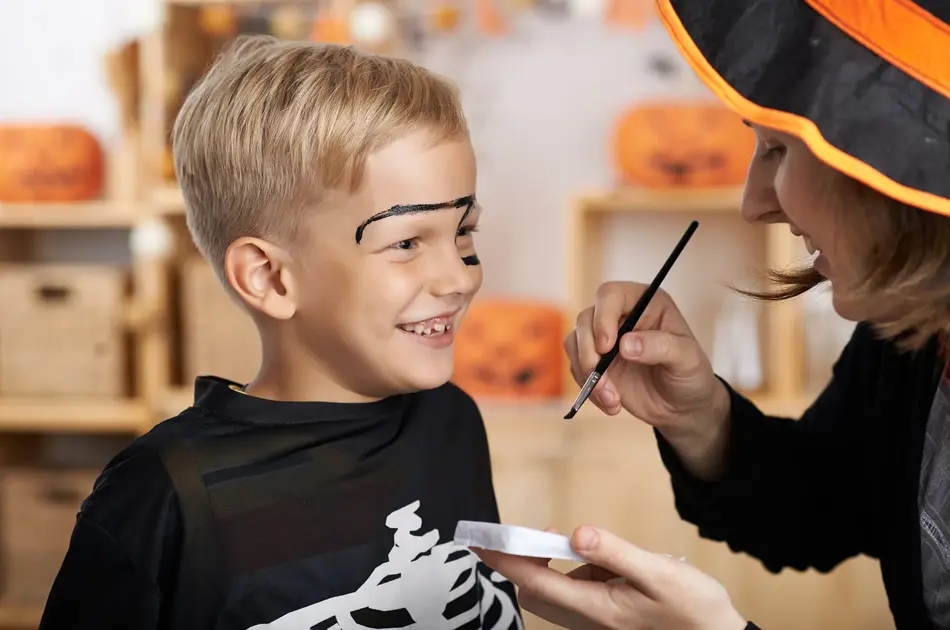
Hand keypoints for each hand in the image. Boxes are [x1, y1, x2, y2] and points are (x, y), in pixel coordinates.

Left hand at [475, 526, 746, 629]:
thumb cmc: (694, 609)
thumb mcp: (659, 574)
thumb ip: (615, 552)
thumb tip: (576, 533)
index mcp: (596, 609)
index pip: (535, 581)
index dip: (504, 559)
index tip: (479, 541)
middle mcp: (588, 621)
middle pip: (534, 591)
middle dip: (526, 560)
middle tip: (545, 534)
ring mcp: (595, 623)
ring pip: (553, 593)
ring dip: (555, 566)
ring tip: (590, 548)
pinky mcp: (604, 620)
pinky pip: (575, 594)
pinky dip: (577, 574)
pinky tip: (609, 564)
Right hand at [565, 281, 730, 478]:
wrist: (682, 407)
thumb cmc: (690, 374)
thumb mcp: (687, 359)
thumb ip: (661, 347)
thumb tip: (626, 344)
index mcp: (645, 303)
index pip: (611, 295)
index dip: (602, 317)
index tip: (607, 347)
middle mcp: (620, 316)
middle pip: (585, 318)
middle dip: (588, 352)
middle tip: (603, 381)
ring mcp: (604, 339)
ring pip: (574, 342)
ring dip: (586, 373)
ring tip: (612, 399)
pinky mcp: (594, 361)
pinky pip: (576, 368)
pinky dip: (588, 388)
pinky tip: (612, 404)